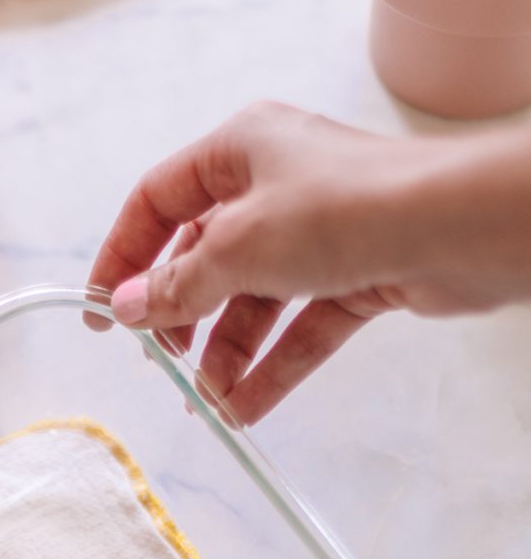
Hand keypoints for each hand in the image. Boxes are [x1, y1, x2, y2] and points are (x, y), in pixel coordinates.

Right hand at [89, 101, 530, 422]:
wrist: (459, 228)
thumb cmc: (347, 208)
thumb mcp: (238, 248)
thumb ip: (177, 285)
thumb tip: (125, 307)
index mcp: (241, 150)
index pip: (158, 201)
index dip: (122, 257)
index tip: (99, 312)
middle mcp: (277, 184)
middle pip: (205, 256)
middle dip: (181, 315)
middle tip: (162, 359)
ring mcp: (319, 231)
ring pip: (254, 299)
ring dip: (227, 354)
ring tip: (210, 404)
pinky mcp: (358, 272)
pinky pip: (300, 325)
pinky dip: (273, 365)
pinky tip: (246, 408)